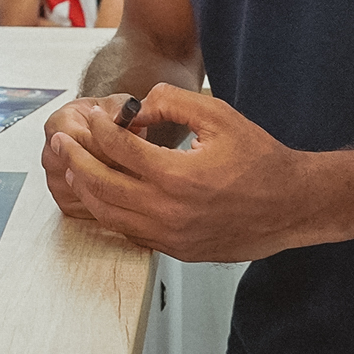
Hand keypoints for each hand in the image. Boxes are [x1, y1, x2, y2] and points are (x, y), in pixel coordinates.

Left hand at [50, 85, 321, 261]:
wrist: (292, 205)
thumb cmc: (258, 158)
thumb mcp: (218, 114)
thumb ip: (171, 102)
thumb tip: (133, 109)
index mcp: (179, 176)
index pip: (119, 150)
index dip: (99, 130)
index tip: (90, 118)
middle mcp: (170, 211)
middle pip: (102, 185)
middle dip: (76, 159)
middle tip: (61, 141)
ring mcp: (171, 237)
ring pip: (109, 215)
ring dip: (85, 188)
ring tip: (73, 166)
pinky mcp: (176, 251)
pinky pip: (129, 232)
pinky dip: (109, 212)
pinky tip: (102, 193)